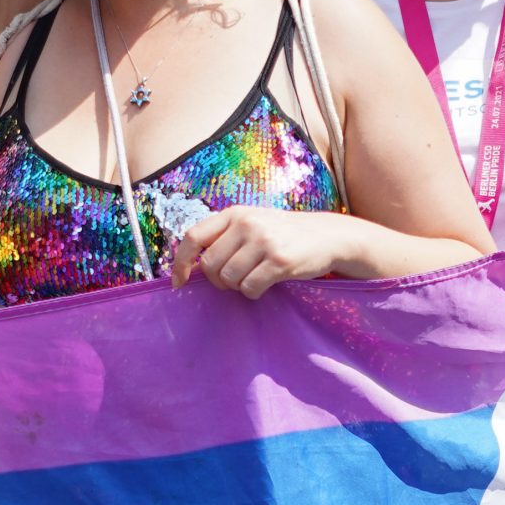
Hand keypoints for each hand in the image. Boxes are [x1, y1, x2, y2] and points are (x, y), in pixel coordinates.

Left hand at [169, 206, 343, 299]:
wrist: (326, 236)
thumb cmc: (283, 233)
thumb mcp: (252, 222)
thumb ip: (224, 237)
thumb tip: (191, 266)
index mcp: (235, 213)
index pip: (193, 237)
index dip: (180, 263)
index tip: (178, 282)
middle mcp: (247, 224)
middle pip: (210, 265)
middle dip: (217, 280)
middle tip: (232, 280)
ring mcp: (264, 241)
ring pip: (229, 279)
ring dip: (237, 287)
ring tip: (253, 278)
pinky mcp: (280, 261)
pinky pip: (250, 288)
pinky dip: (253, 292)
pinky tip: (266, 283)